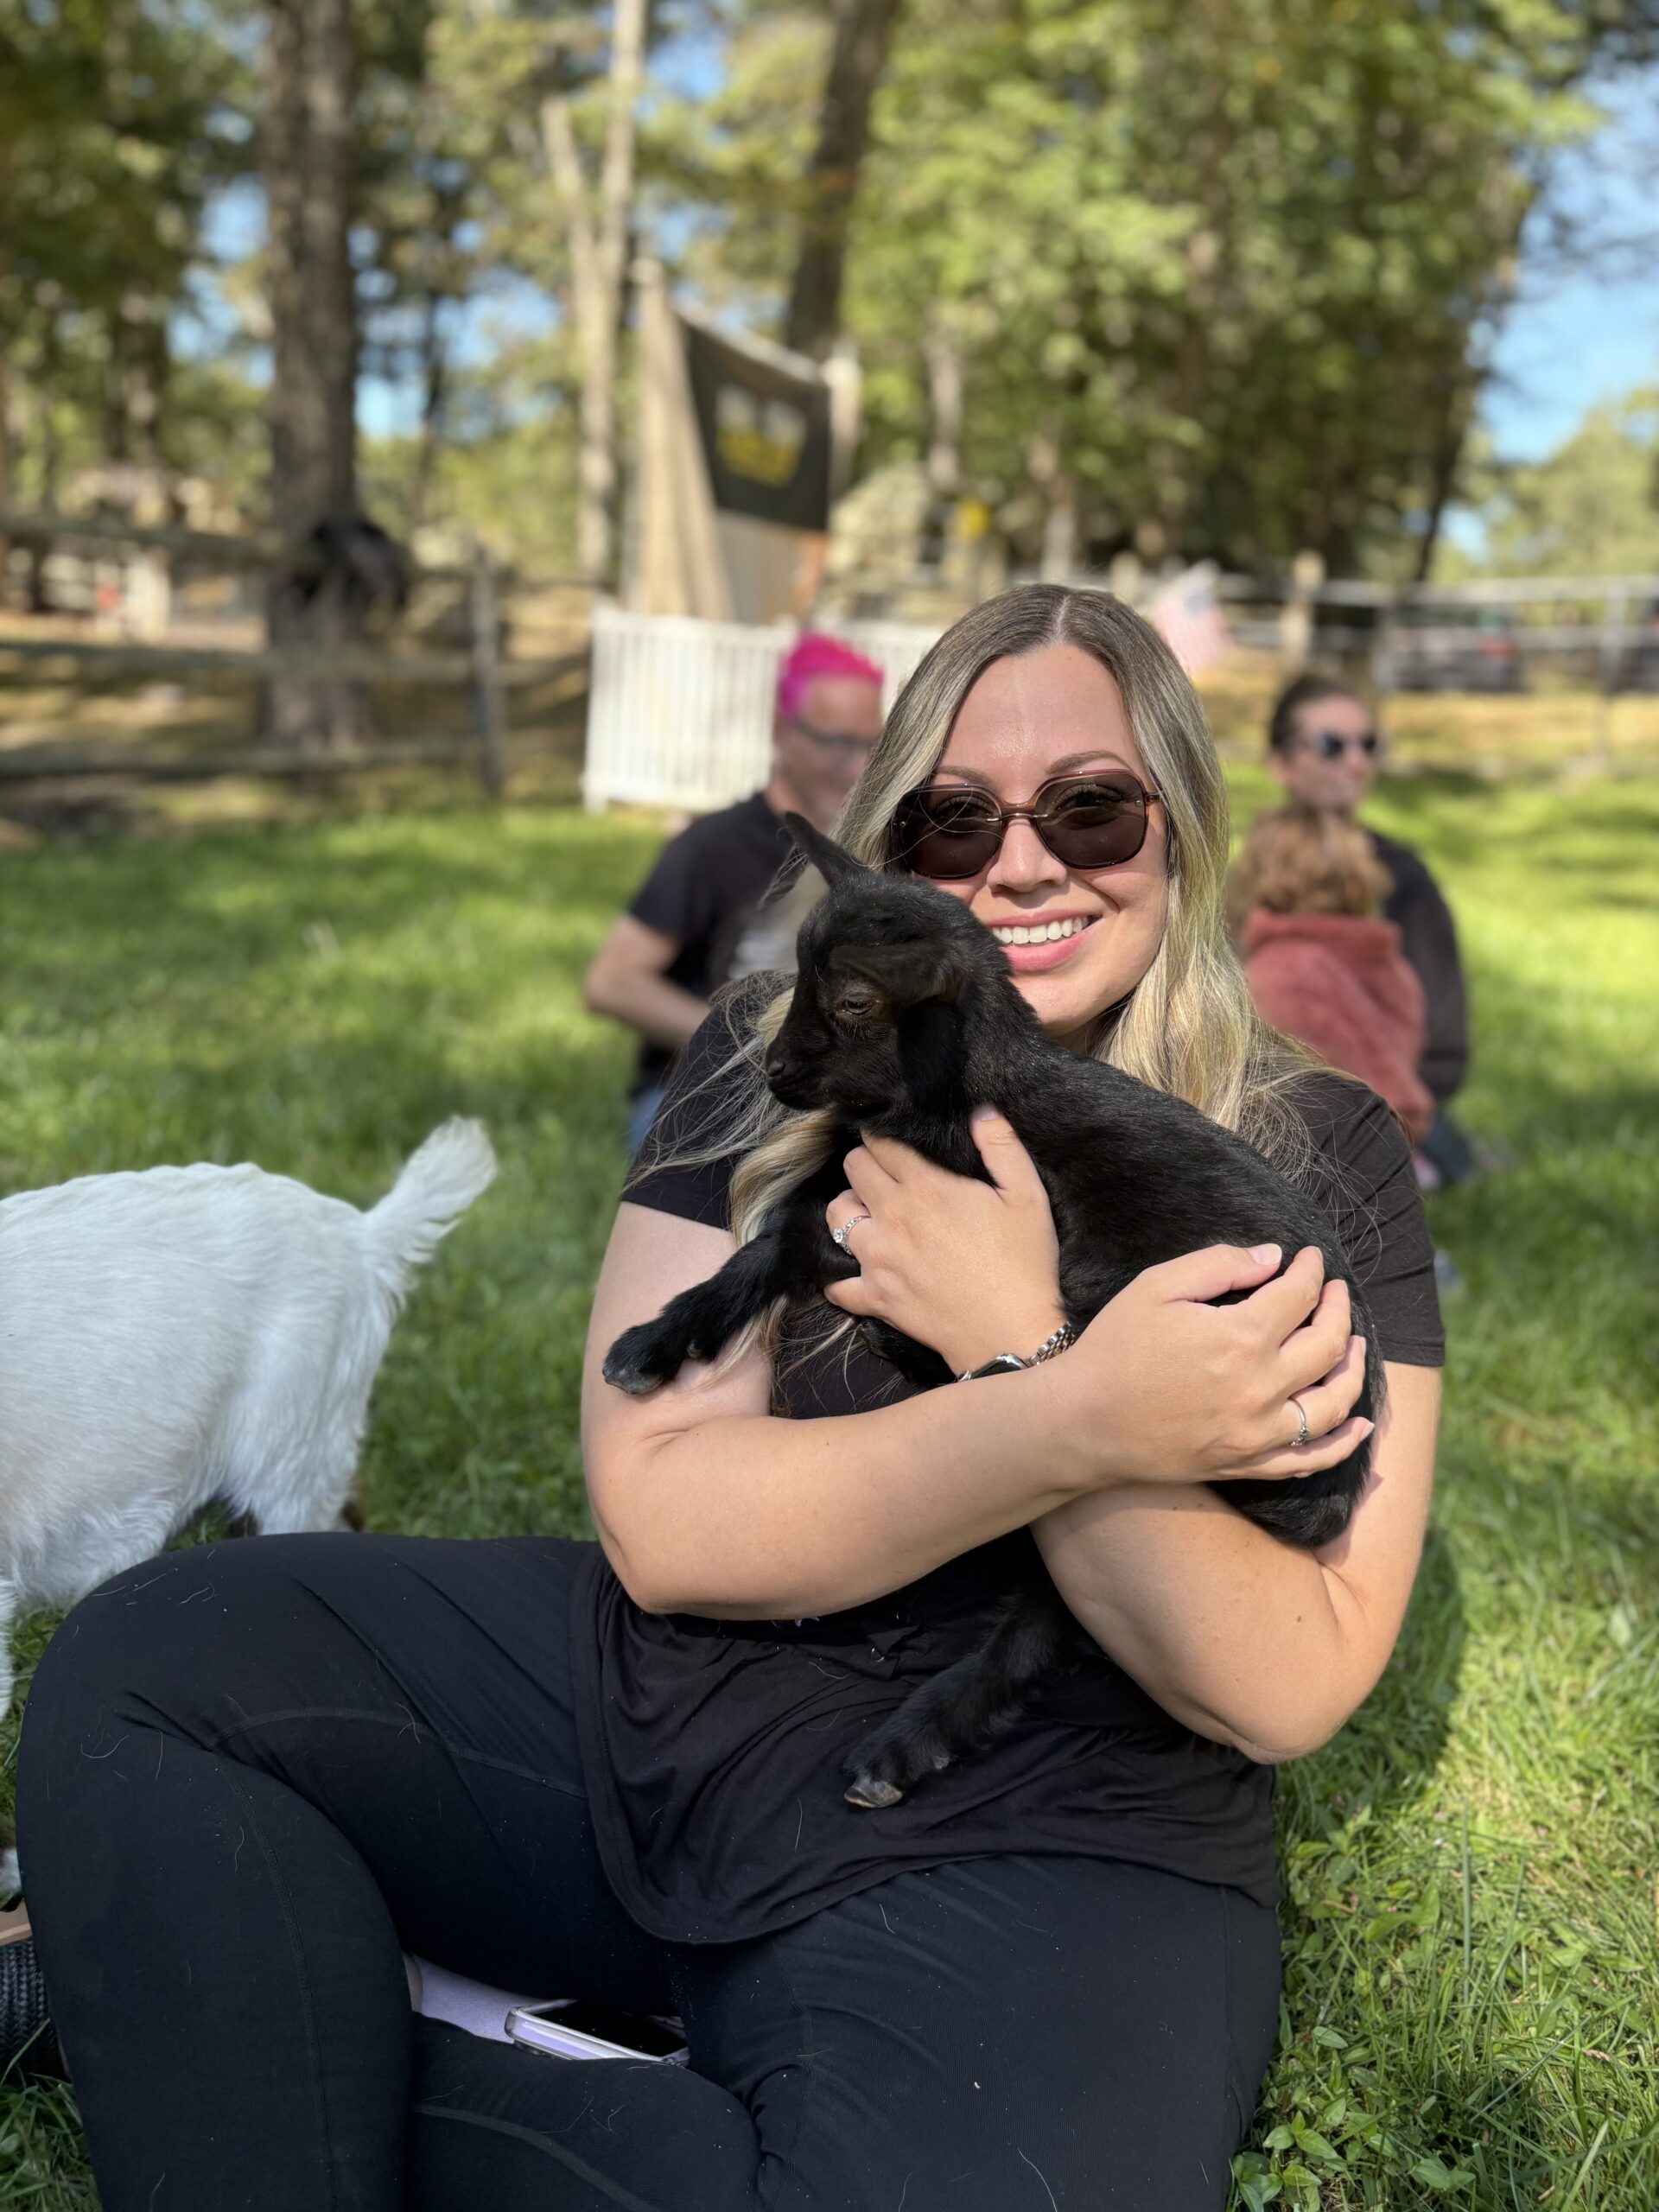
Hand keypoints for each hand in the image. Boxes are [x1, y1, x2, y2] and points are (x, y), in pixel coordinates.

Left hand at [823, 1110, 1067, 1374]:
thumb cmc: (1025, 1264)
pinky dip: (841, 1275)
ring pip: (836, 1216)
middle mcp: (891, 1217)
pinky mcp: (875, 1298)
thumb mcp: (1027, 1197)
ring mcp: (877, 1259)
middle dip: (865, 1163)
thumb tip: (981, 1110)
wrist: (1012, 1337)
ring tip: (871, 1213)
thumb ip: (1002, 1146)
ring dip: (850, 1209)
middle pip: (852, 1169)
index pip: (880, 1142)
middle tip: (886, 1172)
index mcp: (925, 1187)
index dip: (882, 1133)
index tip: (892, 1137)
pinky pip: (837, 1283)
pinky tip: (858, 1268)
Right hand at [1051, 1243, 1370, 1488]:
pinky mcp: (1248, 1464)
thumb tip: (1273, 1258)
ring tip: (1355, 1345)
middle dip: (1338, 1309)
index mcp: (1239, 1337)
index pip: (1298, 1295)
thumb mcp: (1156, 1286)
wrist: (1083, 1423)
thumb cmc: (1114, 1348)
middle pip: (1327, 1344)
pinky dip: (1345, 1443)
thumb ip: (1219, 1263)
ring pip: (1333, 1402)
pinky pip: (1311, 1458)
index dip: (1311, 1270)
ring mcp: (1258, 1432)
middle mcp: (1261, 1387)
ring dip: (1353, 1369)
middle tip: (1335, 1291)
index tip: (1310, 1257)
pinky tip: (1362, 1424)